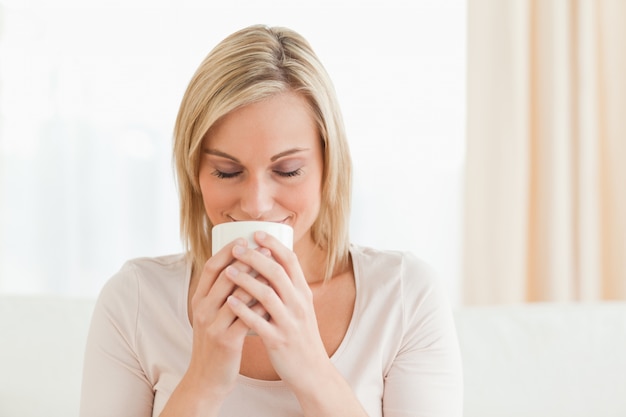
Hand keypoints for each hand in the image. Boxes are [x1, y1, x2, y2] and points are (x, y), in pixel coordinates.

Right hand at [184, 239, 269, 400]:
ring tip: (276, 268)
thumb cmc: (216, 343)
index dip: (227, 250)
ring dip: (258, 279)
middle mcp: (203, 309)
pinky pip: (247, 317)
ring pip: (238, 295)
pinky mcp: (226, 341)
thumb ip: (221, 294)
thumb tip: (242, 267)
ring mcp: (213, 325)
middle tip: (266, 248)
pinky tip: (277, 297)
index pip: (210, 267)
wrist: (207, 379)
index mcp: (198, 300)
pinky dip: (262, 305)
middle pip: (225, 276)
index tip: (244, 238)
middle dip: (247, 260)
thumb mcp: (211, 316)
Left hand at [224, 232, 329, 391]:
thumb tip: (271, 263)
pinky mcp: (279, 340)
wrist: (312, 371)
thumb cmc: (301, 336)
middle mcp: (299, 304)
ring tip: (227, 271)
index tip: (256, 233)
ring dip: (246, 280)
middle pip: (277, 273)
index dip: (273, 245)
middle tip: (236, 247)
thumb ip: (289, 287)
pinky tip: (229, 302)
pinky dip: (243, 310)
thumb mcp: (301, 308)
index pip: (290, 261)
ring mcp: (289, 322)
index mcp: (303, 293)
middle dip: (255, 257)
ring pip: (267, 295)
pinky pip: (259, 322)